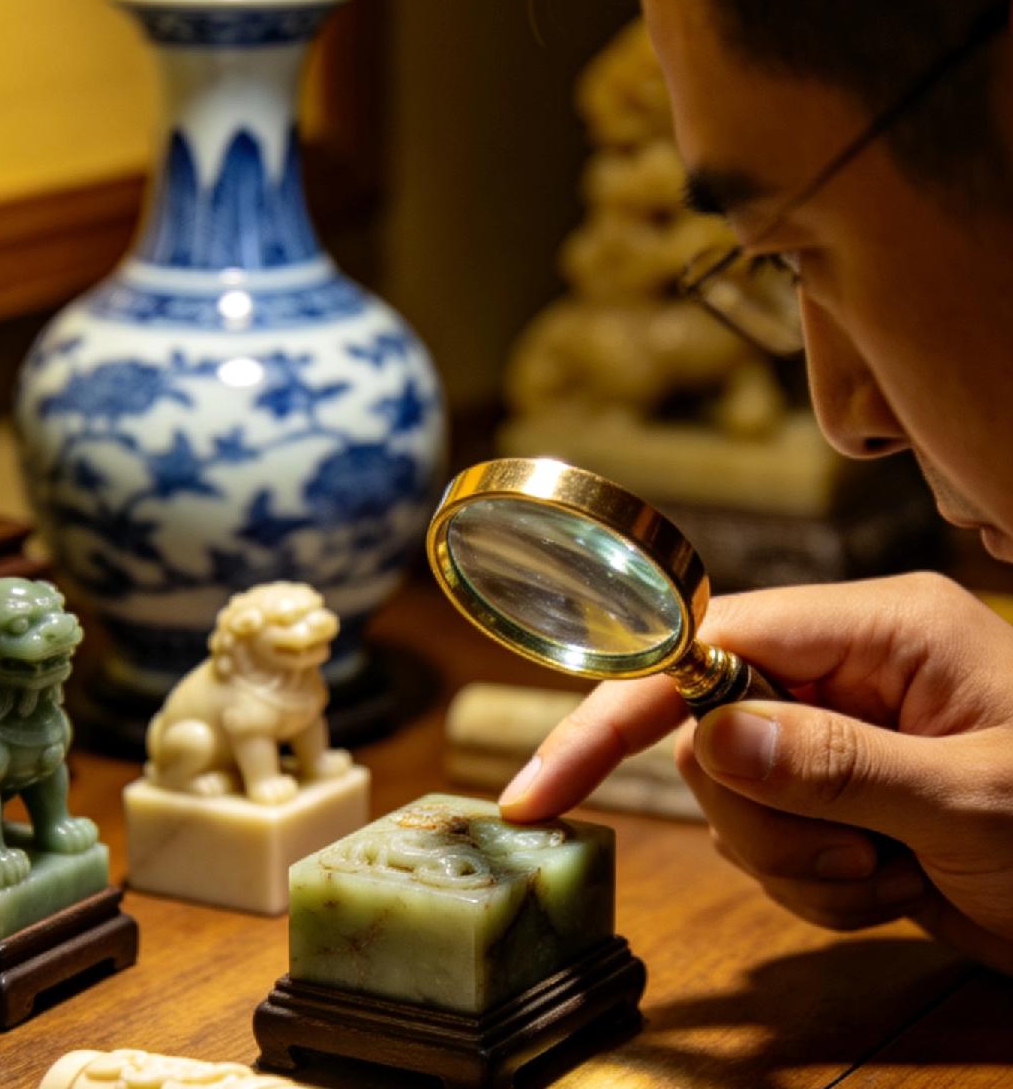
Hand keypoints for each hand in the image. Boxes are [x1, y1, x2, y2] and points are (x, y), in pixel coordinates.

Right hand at [499, 571, 1012, 973]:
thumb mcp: (974, 798)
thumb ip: (837, 764)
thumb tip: (709, 739)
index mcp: (876, 629)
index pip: (709, 644)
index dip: (624, 705)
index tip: (546, 784)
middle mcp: (841, 668)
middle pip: (706, 731)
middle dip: (760, 815)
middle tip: (851, 849)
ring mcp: (833, 733)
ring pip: (730, 798)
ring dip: (795, 859)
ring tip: (889, 869)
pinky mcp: (832, 794)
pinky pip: (767, 843)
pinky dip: (815, 886)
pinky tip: (891, 883)